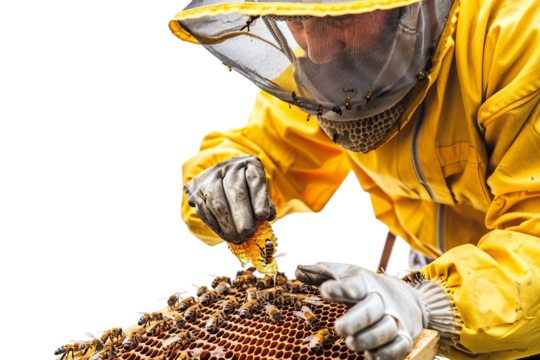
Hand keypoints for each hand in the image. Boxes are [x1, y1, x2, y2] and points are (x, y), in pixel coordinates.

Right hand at [183, 155, 276, 243]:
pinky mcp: (196, 191)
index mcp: (248, 164)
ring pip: (217, 200)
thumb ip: (264, 203)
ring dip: (227, 223)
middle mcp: (228, 167)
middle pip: (235, 190)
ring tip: (238, 238)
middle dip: (242, 214)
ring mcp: (210, 178)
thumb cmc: (246, 189)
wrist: (219, 179)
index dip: (259, 197)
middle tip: (248, 232)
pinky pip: (205, 210)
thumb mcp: (258, 191)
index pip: (255, 179)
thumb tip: (268, 216)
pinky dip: (216, 226)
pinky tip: (226, 236)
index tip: (263, 215)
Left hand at [294, 260, 426, 359]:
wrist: (406, 297)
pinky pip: (399, 347)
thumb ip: (321, 272)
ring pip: (386, 329)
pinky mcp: (405, 337)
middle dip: (356, 320)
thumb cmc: (364, 286)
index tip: (325, 291)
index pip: (355, 284)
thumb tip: (297, 272)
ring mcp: (395, 319)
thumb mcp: (344, 273)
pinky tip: (370, 355)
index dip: (341, 288)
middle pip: (372, 309)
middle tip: (339, 328)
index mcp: (365, 282)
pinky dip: (386, 353)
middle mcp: (382, 300)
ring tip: (352, 343)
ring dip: (369, 338)